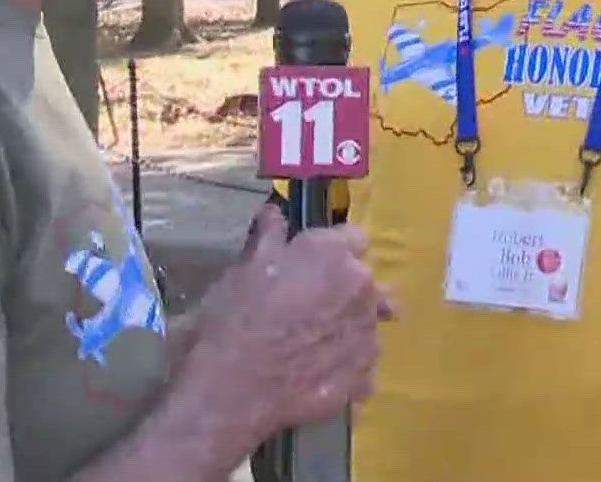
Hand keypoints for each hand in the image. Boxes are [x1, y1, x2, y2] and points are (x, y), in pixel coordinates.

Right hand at [176, 204, 392, 445]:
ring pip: (368, 320)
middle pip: (366, 281)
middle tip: (313, 306)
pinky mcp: (364, 373)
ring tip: (319, 343)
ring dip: (350, 325)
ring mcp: (366, 332)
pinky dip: (348, 365)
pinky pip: (364, 362)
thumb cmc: (233, 319)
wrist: (232, 389)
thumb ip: (268, 237)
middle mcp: (360, 287)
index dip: (335, 249)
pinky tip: (322, 373)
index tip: (317, 262)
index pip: (354, 237)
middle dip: (345, 288)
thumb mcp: (243, 270)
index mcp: (332, 254)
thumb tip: (274, 210)